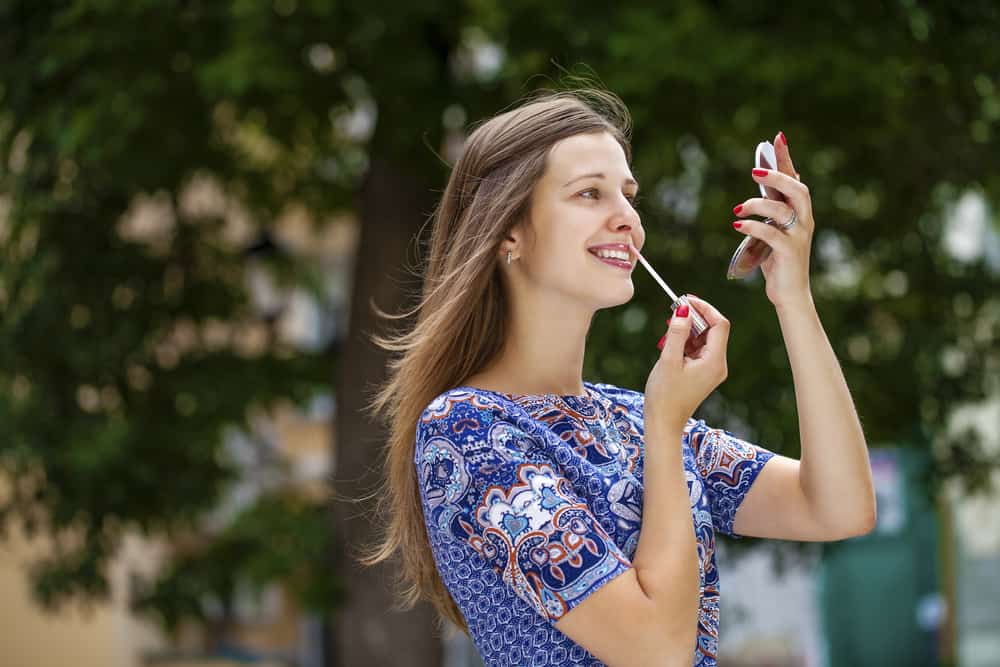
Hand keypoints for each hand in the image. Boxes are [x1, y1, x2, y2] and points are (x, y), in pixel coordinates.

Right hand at [645, 295, 729, 428]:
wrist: (663, 423)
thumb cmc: (664, 395)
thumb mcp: (668, 360)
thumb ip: (677, 332)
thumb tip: (683, 309)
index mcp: (715, 361)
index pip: (720, 324)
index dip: (705, 308)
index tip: (685, 300)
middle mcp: (718, 365)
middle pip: (713, 330)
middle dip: (694, 318)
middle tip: (673, 311)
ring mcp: (712, 370)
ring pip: (704, 339)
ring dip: (688, 330)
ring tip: (668, 332)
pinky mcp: (703, 373)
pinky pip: (698, 350)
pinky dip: (686, 342)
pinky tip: (671, 345)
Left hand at [732, 131, 814, 309]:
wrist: (790, 293)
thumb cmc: (779, 261)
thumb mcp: (775, 229)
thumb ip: (772, 208)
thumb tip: (765, 181)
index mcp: (800, 212)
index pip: (795, 178)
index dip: (786, 158)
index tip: (778, 137)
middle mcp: (804, 220)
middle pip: (797, 189)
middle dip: (776, 177)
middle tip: (754, 172)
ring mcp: (799, 236)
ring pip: (782, 210)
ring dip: (757, 205)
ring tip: (738, 209)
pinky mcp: (789, 252)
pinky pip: (771, 233)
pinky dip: (752, 226)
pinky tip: (738, 224)